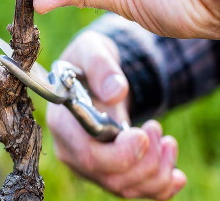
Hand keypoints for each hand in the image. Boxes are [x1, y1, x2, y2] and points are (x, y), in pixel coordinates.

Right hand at [46, 31, 185, 199]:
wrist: (93, 74)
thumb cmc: (88, 60)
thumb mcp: (91, 49)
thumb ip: (100, 66)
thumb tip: (115, 92)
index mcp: (63, 121)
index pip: (86, 153)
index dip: (119, 154)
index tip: (143, 134)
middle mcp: (71, 148)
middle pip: (108, 175)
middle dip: (144, 160)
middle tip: (156, 128)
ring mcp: (88, 162)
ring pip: (124, 186)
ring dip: (156, 170)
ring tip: (166, 139)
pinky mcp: (106, 167)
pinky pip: (133, 189)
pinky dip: (158, 185)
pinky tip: (174, 172)